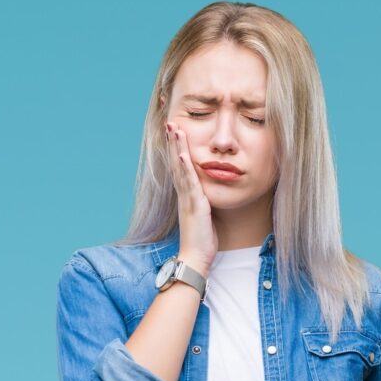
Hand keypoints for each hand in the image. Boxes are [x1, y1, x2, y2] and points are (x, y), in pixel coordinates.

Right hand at [165, 122, 217, 275]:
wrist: (195, 258)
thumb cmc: (201, 239)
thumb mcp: (205, 215)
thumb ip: (205, 201)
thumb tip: (209, 192)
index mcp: (187, 195)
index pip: (180, 167)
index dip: (178, 149)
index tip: (176, 132)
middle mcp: (184, 193)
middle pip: (176, 162)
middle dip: (174, 142)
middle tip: (171, 122)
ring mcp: (187, 198)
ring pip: (180, 168)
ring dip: (177, 148)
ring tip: (175, 129)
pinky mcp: (194, 205)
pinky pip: (189, 183)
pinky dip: (185, 168)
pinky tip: (183, 154)